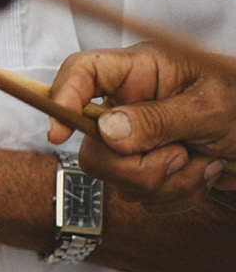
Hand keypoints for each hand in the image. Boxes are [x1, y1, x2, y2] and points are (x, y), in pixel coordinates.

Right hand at [48, 43, 235, 208]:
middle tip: (177, 157)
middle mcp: (131, 106)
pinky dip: (178, 196)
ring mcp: (139, 142)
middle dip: (133, 167)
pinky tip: (205, 173)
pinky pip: (143, 199)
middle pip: (93, 147)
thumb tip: (107, 131)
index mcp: (142, 73)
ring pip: (118, 180)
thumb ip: (158, 119)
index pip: (82, 72)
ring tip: (204, 161)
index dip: (62, 98)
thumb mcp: (211, 107)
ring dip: (167, 183)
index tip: (60, 135)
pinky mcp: (151, 171)